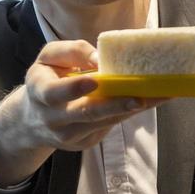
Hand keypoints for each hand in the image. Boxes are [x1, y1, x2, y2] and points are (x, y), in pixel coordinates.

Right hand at [0, 40, 164, 183]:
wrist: (33, 120)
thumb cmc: (46, 79)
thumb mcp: (49, 58)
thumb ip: (72, 51)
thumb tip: (100, 59)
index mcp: (40, 93)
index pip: (54, 93)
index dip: (74, 88)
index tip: (94, 81)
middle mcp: (55, 119)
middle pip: (87, 114)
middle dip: (115, 106)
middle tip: (139, 98)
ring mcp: (71, 135)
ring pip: (106, 121)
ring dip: (134, 108)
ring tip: (161, 95)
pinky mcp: (87, 142)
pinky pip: (111, 125)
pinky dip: (130, 112)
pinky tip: (152, 100)